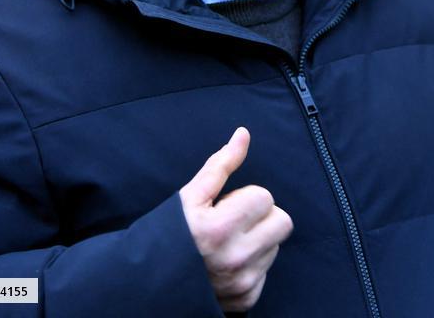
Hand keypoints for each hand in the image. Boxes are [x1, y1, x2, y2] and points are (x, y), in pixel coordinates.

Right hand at [179, 127, 292, 312]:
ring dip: (258, 239)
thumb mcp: (191, 195)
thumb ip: (221, 164)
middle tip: (235, 219)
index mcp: (220, 229)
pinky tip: (229, 261)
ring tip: (229, 241)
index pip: (264, 197)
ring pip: (275, 245)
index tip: (226, 205)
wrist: (151, 283)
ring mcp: (242, 283)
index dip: (246, 196)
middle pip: (282, 222)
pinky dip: (253, 264)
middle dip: (261, 215)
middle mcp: (235, 260)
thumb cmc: (170, 233)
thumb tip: (243, 134)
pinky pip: (267, 271)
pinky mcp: (246, 299)